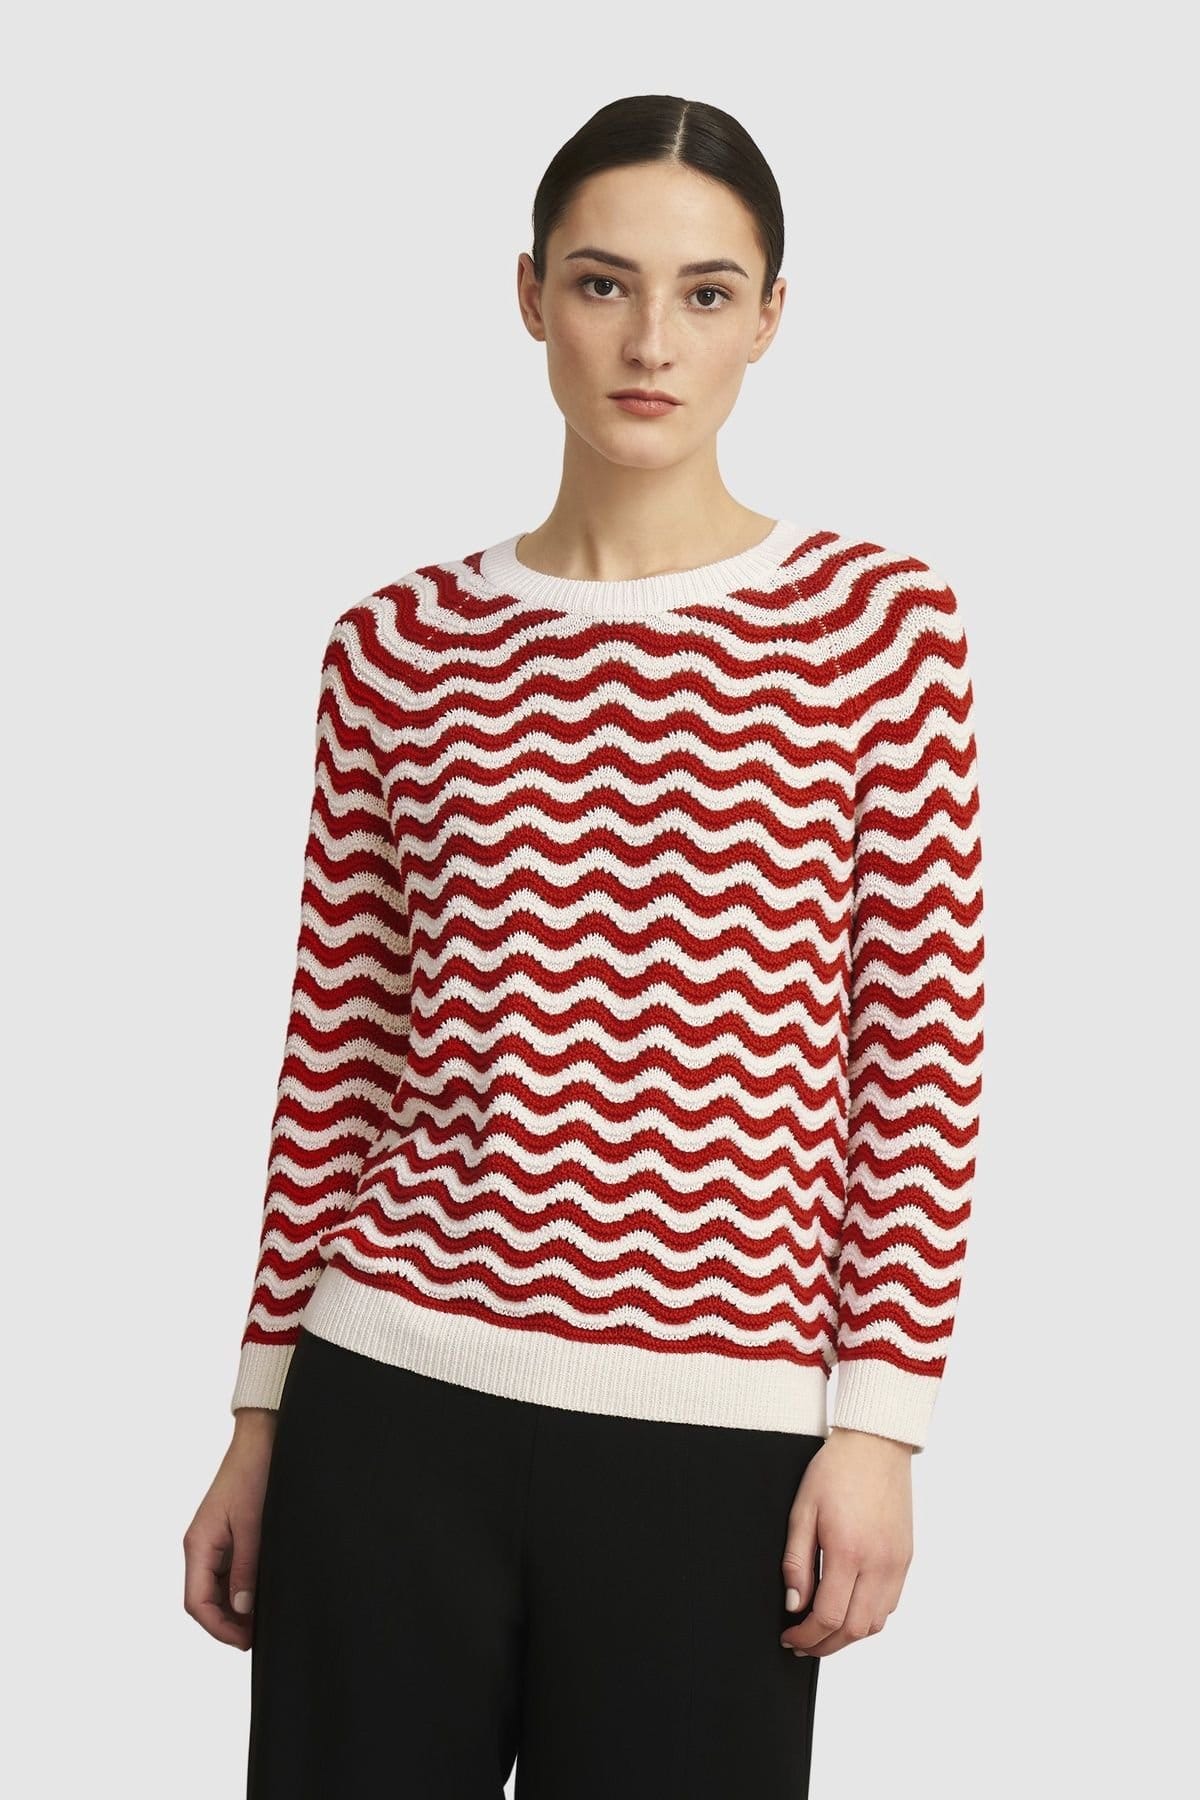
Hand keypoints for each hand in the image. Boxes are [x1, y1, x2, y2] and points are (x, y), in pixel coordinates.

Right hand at [182, 1410, 276, 1650]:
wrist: (262, 1441)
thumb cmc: (254, 1476)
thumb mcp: (253, 1526)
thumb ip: (246, 1569)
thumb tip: (241, 1610)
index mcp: (198, 1545)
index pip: (196, 1602)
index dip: (218, 1628)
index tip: (244, 1642)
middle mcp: (201, 1546)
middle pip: (205, 1600)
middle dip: (228, 1623)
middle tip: (258, 1636)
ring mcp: (214, 1542)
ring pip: (217, 1588)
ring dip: (235, 1608)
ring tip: (263, 1619)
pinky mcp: (228, 1536)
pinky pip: (228, 1572)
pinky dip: (241, 1588)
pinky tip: (261, 1594)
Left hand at [778, 1425, 913, 1657]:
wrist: (875, 1444)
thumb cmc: (835, 1471)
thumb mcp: (802, 1511)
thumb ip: (797, 1562)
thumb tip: (795, 1605)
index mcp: (849, 1551)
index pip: (829, 1617)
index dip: (807, 1635)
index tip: (790, 1637)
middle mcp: (879, 1563)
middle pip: (854, 1630)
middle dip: (825, 1645)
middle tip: (803, 1643)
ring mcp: (897, 1562)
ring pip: (875, 1623)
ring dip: (848, 1636)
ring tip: (823, 1631)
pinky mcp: (906, 1558)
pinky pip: (890, 1604)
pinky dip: (868, 1617)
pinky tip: (849, 1609)